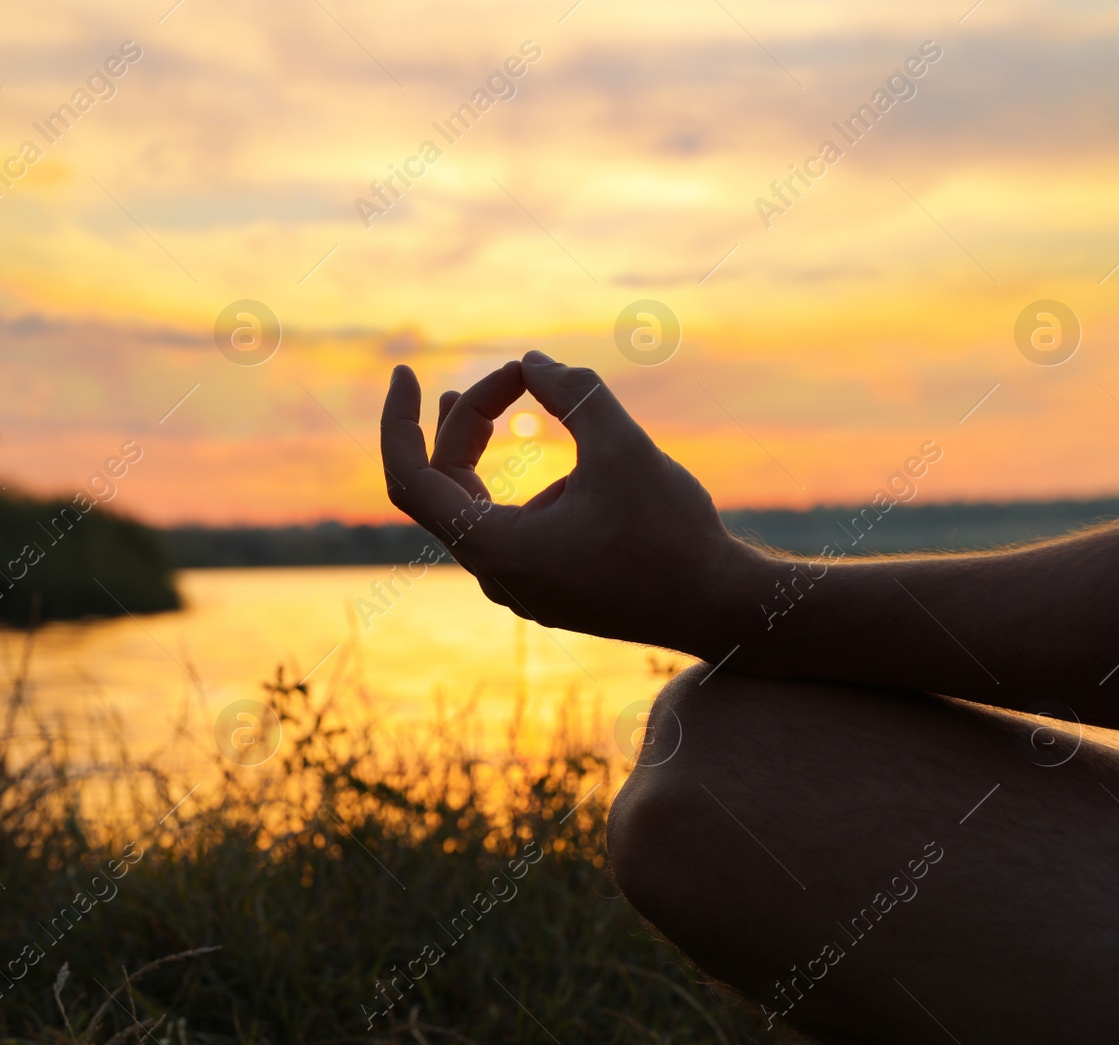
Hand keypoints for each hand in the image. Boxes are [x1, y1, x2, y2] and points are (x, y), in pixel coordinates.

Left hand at [379, 351, 768, 654]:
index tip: (405, 371)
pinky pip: (502, 529)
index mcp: (495, 548)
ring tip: (505, 390)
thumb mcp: (623, 447)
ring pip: (473, 508)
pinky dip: (508, 482)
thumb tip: (533, 361)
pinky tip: (540, 455)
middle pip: (444, 486)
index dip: (397, 421)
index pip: (409, 479)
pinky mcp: (545, 588)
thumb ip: (574, 394)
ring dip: (481, 448)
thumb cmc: (673, 535)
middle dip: (468, 420)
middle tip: (513, 372)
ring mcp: (519, 588)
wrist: (721, 609)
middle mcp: (495, 576)